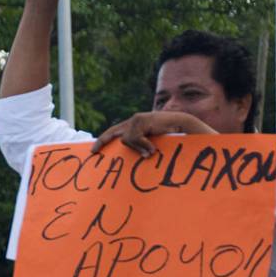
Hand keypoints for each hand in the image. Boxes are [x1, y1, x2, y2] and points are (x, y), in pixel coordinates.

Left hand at [90, 111, 217, 156]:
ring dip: (138, 148)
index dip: (103, 140)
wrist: (182, 126)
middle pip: (112, 133)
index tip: (93, 151)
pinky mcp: (141, 120)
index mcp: (133, 126)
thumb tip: (130, 157)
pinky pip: (134, 138)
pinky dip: (143, 145)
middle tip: (93, 152)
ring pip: (125, 139)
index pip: (113, 132)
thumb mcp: (149, 144)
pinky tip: (152, 148)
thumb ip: (138, 147)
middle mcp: (132, 121)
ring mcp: (136, 119)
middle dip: (102, 142)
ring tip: (151, 151)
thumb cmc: (168, 137)